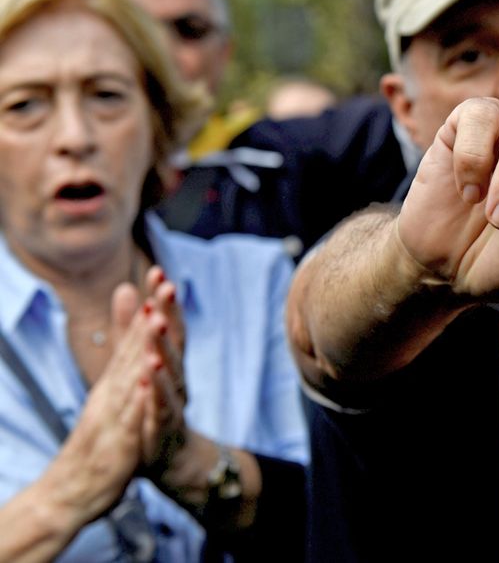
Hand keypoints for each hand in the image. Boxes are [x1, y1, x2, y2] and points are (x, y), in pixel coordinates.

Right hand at [40, 285, 157, 526]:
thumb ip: (119, 368)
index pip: (133, 337)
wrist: (70, 491)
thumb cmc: (97, 443)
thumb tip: (129, 343)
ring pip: (131, 375)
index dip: (148, 305)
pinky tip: (148, 379)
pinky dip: (139, 397)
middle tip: (162, 280)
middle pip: (133, 347)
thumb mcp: (110, 401)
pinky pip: (130, 418)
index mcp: (113, 384)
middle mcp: (111, 393)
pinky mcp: (119, 442)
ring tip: (157, 316)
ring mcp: (113, 415)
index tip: (160, 273)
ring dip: (144, 346)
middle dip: (149, 313)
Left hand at [137, 267, 190, 479]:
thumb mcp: (145, 365)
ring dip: (164, 349)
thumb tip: (128, 287)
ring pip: (171, 374)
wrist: (177, 462)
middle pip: (176, 343)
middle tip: (166, 288)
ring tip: (157, 327)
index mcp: (171, 364)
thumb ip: (132, 330)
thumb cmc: (159, 410)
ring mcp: (173, 404)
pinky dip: (155, 394)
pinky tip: (147, 379)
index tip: (158, 271)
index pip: (169, 325)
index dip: (164, 300)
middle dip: (170, 314)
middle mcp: (177, 379)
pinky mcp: (164, 430)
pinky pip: (161, 410)